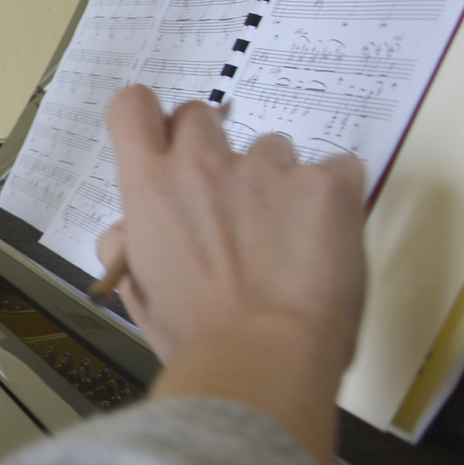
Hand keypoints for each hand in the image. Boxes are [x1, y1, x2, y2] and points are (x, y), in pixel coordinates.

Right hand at [96, 86, 365, 464]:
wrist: (265, 358)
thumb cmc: (196, 336)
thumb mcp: (138, 292)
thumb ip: (127, 246)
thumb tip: (127, 229)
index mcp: (150, 187)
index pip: (132, 106)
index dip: (148, 118)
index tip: (162, 141)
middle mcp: (203, 164)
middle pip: (201, 114)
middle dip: (212, 146)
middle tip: (229, 198)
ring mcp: (268, 168)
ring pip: (273, 148)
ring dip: (277, 181)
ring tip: (287, 237)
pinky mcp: (326, 183)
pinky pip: (336, 170)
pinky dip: (331, 199)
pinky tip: (326, 240)